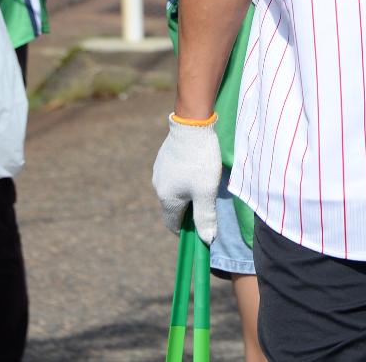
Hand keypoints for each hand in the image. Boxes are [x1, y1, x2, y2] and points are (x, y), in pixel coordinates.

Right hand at [152, 113, 222, 240]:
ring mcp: (159, 171)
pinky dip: (184, 179)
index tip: (201, 228)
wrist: (192, 125)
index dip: (187, 230)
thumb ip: (205, 217)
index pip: (173, 224)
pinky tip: (197, 170)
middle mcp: (158, 186)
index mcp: (167, 198)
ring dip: (187, 193)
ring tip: (204, 185)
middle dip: (188, 211)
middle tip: (207, 204)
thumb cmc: (201, 161)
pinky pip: (173, 176)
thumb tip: (207, 240)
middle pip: (173, 207)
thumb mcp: (206, 191)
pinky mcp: (163, 158)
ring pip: (174, 190)